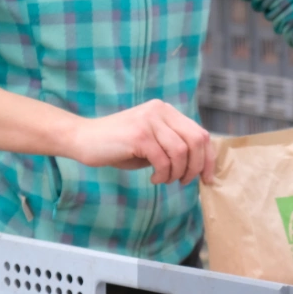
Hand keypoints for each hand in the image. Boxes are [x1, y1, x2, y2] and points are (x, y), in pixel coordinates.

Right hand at [69, 100, 214, 185]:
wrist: (84, 139)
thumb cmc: (119, 146)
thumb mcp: (152, 143)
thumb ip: (173, 147)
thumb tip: (200, 166)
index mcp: (166, 111)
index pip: (200, 133)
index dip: (208, 158)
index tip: (207, 178)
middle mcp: (160, 111)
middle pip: (196, 141)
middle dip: (196, 167)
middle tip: (184, 182)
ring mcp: (149, 121)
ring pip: (181, 152)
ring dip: (176, 173)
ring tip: (164, 180)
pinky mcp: (139, 135)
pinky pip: (163, 160)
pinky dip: (162, 175)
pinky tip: (153, 178)